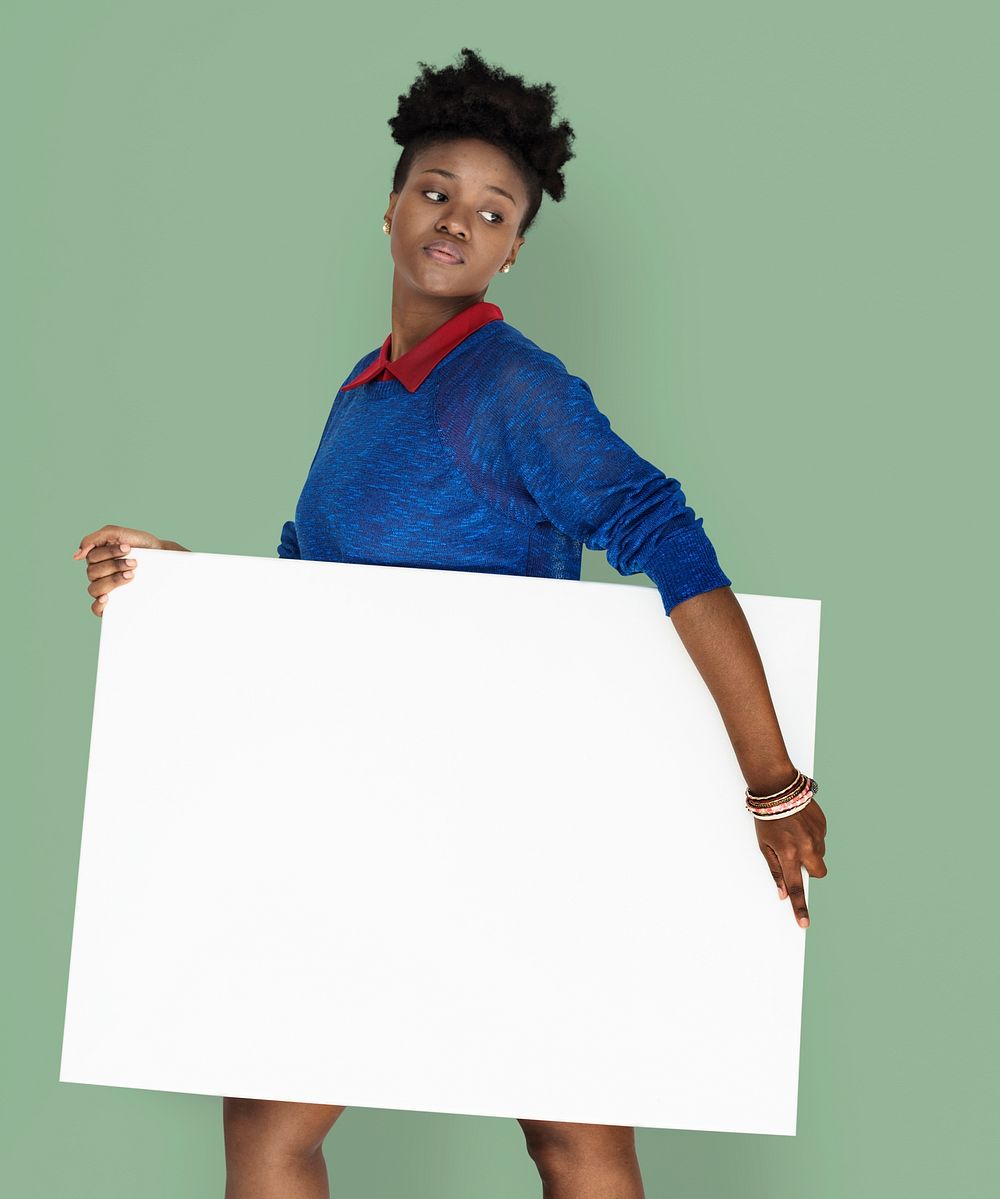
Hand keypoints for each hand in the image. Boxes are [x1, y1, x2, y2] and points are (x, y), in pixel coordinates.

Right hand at [73, 524, 163, 616]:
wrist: (162, 557)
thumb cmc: (140, 545)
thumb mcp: (119, 534)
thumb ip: (95, 539)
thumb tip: (76, 556)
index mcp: (97, 557)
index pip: (92, 557)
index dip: (109, 553)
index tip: (128, 548)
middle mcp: (97, 573)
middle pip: (93, 573)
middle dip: (115, 566)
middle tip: (134, 563)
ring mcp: (104, 587)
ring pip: (94, 589)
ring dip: (112, 581)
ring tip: (131, 575)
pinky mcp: (112, 601)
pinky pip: (95, 608)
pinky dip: (99, 604)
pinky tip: (107, 598)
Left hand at [755, 797, 827, 927]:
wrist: (779, 788)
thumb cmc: (767, 817)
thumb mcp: (764, 846)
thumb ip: (775, 870)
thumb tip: (782, 894)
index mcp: (789, 854)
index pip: (796, 887)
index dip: (800, 907)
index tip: (804, 923)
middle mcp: (807, 847)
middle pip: (819, 873)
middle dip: (811, 871)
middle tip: (797, 858)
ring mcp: (818, 836)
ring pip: (820, 855)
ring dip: (810, 851)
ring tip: (794, 834)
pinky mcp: (824, 826)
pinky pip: (821, 839)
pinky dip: (812, 837)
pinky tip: (801, 825)